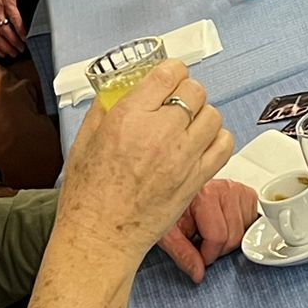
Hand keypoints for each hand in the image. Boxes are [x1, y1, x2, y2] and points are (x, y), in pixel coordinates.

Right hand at [60, 61, 232, 264]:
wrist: (101, 236)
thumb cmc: (88, 197)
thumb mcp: (84, 141)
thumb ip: (103, 110)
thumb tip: (117, 92)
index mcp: (129, 118)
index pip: (168, 74)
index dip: (172, 71)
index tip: (169, 77)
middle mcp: (160, 133)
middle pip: (194, 91)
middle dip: (186, 92)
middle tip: (177, 103)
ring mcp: (182, 156)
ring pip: (213, 115)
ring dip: (203, 115)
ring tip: (190, 124)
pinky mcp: (196, 179)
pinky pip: (224, 145)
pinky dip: (217, 139)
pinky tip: (203, 144)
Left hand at [154, 178, 256, 283]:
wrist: (175, 192)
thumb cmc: (173, 209)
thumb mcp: (168, 233)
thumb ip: (183, 254)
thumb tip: (198, 273)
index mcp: (205, 195)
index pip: (218, 237)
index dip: (208, 255)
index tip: (199, 255)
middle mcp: (225, 189)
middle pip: (234, 237)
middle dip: (218, 249)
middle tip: (203, 243)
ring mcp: (239, 191)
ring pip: (244, 233)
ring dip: (229, 241)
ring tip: (211, 231)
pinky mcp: (248, 195)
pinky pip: (252, 225)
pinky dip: (239, 232)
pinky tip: (224, 226)